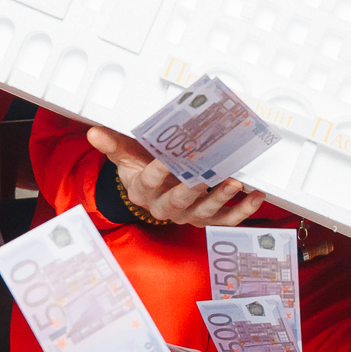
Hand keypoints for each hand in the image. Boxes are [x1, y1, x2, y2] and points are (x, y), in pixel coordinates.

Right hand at [86, 126, 265, 226]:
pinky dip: (244, 210)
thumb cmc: (141, 168)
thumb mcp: (125, 157)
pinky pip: (227, 219)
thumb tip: (94, 132)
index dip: (158, 172)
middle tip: (208, 175)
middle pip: (179, 201)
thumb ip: (113, 145)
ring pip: (206, 212)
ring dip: (222, 198)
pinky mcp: (208, 219)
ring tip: (235, 182)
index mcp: (144, 191)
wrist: (152, 192)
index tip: (165, 160)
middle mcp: (166, 207)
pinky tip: (256, 194)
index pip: (150, 182)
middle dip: (194, 189)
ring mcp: (189, 215)